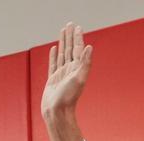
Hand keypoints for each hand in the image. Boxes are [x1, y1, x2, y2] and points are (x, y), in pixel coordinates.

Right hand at [41, 23, 92, 140]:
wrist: (57, 112)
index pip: (78, 49)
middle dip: (70, 36)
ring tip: (62, 32)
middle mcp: (70, 70)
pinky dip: (54, 55)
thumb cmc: (68, 98)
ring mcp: (61, 74)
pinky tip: (54, 49)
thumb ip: (85, 63)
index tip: (77, 27)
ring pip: (62, 54)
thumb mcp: (79, 79)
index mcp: (77, 69)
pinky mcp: (53, 79)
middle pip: (70, 49)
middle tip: (70, 25)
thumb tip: (90, 47)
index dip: (77, 38)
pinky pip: (53, 64)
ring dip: (63, 42)